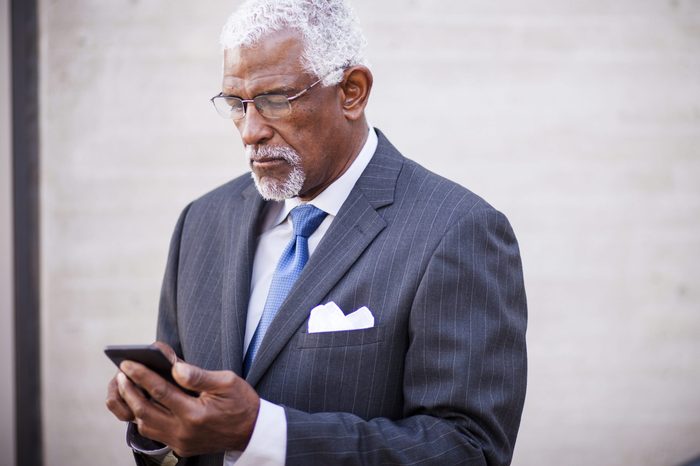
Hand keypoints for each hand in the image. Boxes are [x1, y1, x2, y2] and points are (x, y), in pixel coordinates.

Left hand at [113, 345, 259, 456]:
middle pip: (144, 411)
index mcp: (195, 413)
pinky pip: (154, 433)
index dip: (141, 375)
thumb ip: (198, 375)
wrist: (252, 431)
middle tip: (121, 373)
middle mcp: (184, 431)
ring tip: (126, 386)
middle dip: (128, 390)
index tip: (128, 363)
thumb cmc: (240, 402)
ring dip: (132, 405)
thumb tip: (174, 366)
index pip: (160, 391)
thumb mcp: (226, 382)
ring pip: (144, 425)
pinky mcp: (180, 447)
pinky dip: (143, 417)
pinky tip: (141, 403)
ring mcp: (180, 441)